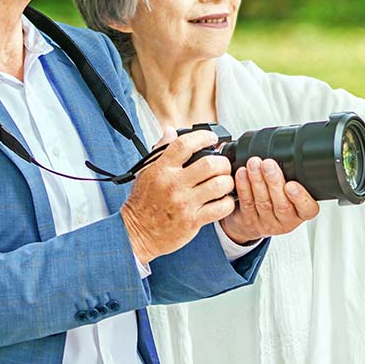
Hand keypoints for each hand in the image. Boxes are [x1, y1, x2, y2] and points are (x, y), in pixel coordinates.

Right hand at [120, 128, 236, 263]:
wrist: (136, 233)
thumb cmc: (142, 202)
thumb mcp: (146, 172)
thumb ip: (160, 150)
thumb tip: (170, 131)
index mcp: (162, 169)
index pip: (184, 144)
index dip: (203, 136)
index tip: (212, 138)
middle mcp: (173, 184)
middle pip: (210, 164)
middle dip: (223, 162)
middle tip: (223, 165)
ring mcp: (184, 203)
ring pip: (219, 185)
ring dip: (228, 182)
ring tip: (225, 182)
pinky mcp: (192, 221)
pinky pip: (220, 208)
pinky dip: (227, 202)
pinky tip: (224, 200)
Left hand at [220, 157, 318, 244]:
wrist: (254, 221)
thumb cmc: (278, 200)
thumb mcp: (292, 192)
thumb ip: (293, 177)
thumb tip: (290, 154)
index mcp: (301, 212)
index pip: (308, 209)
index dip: (300, 198)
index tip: (291, 185)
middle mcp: (286, 220)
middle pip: (282, 204)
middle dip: (274, 181)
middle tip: (268, 164)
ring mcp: (267, 223)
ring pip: (263, 202)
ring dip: (257, 180)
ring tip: (254, 164)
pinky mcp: (249, 221)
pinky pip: (247, 203)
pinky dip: (244, 186)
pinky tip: (242, 174)